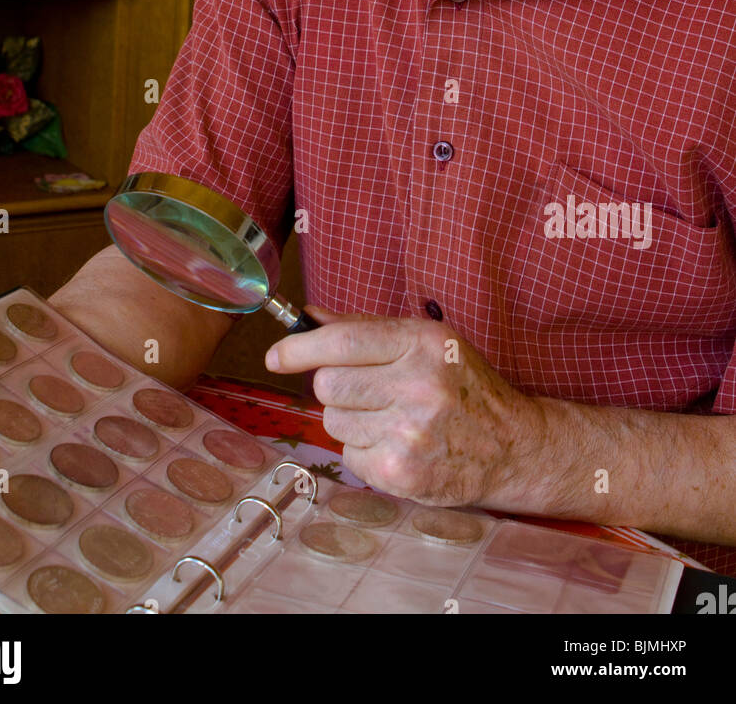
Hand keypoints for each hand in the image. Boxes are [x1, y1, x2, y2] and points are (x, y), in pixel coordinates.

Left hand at [265, 310, 545, 508]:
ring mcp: (410, 433)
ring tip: (390, 419)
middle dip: (334, 388)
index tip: (275, 356)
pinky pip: (349, 457)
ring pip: (334, 422)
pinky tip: (397, 446)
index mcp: (422, 344)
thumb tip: (309, 317)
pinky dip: (364, 453)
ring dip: (351, 421)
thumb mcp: (428, 343)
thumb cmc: (466, 387)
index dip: (299, 348)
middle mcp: (418, 386)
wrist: (515, 448)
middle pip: (328, 384)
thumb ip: (367, 328)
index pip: (342, 340)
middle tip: (365, 392)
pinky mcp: (403, 474)